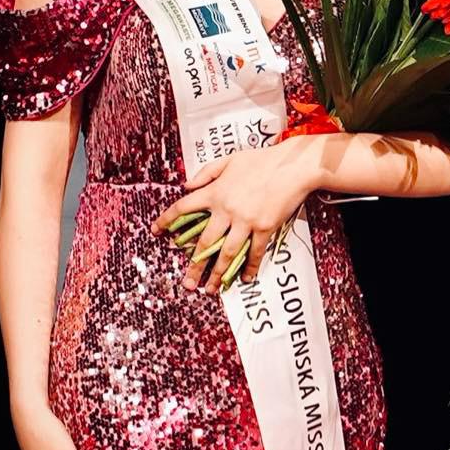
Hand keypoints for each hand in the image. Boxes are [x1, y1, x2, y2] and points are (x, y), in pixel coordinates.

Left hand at [154, 138, 320, 291]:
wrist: (293, 166)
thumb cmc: (262, 160)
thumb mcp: (229, 160)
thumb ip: (206, 172)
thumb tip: (186, 186)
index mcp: (215, 192)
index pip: (183, 208)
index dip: (167, 220)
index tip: (156, 232)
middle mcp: (226, 209)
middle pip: (205, 242)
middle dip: (194, 265)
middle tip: (187, 282)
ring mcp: (246, 221)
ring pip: (227, 253)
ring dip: (218, 274)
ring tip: (211, 289)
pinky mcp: (264, 227)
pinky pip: (254, 252)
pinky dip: (249, 267)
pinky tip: (244, 278)